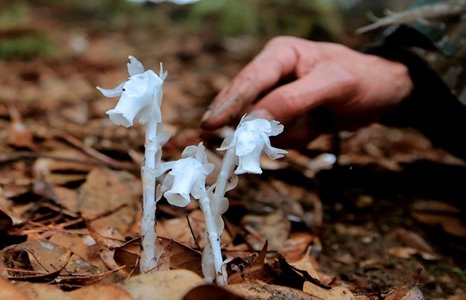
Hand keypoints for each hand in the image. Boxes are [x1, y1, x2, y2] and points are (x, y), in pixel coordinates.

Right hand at [201, 36, 412, 146]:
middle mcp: (273, 75)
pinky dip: (296, 139)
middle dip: (258, 126)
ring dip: (288, 133)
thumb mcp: (333, 85)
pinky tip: (316, 127)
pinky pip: (277, 138)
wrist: (383, 94)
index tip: (210, 125)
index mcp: (280, 54)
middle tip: (265, 140)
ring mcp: (277, 98)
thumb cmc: (363, 80)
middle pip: (246, 106)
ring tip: (317, 121)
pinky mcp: (284, 117)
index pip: (249, 81)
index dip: (229, 103)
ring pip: (261, 127)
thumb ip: (292, 100)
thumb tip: (253, 120)